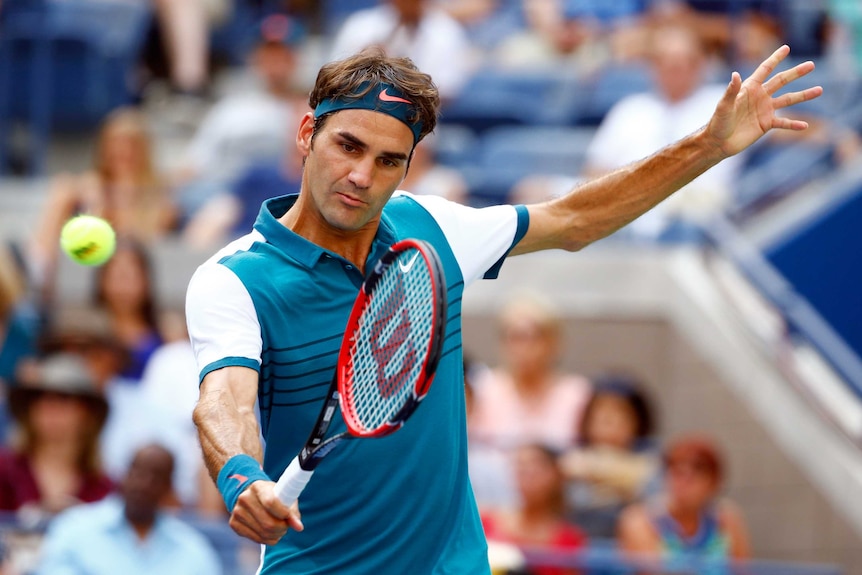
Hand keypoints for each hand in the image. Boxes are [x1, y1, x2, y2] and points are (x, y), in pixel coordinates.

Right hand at [229, 480, 303, 544]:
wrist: (250, 495)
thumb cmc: (272, 495)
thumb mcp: (283, 496)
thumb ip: (292, 511)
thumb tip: (298, 527)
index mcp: (258, 486)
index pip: (271, 502)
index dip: (283, 513)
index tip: (289, 516)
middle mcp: (244, 498)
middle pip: (268, 523)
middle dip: (282, 528)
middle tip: (286, 526)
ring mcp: (237, 511)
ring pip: (263, 533)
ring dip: (276, 535)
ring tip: (280, 529)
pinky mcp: (234, 524)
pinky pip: (256, 539)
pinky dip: (268, 539)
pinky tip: (270, 533)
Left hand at [706, 45, 822, 157]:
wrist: (718, 142)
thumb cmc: (718, 122)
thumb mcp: (724, 105)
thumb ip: (731, 90)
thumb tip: (735, 74)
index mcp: (750, 88)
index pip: (765, 70)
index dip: (775, 59)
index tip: (786, 48)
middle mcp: (760, 96)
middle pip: (781, 81)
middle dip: (796, 73)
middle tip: (811, 64)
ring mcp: (765, 110)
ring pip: (788, 100)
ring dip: (803, 95)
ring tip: (819, 90)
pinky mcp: (766, 124)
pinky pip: (784, 122)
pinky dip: (794, 124)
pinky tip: (805, 125)